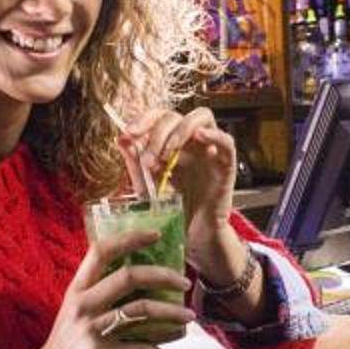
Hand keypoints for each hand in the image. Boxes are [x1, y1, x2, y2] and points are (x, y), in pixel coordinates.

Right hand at [28, 236, 188, 348]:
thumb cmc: (68, 344)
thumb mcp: (77, 312)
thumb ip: (102, 295)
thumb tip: (145, 283)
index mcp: (78, 289)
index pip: (102, 251)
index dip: (130, 238)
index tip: (157, 234)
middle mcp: (83, 304)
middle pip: (129, 276)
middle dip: (164, 276)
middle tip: (184, 283)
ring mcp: (91, 329)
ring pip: (141, 311)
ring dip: (171, 314)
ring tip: (188, 319)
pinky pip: (138, 348)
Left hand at [123, 106, 240, 269]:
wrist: (193, 232)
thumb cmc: (173, 208)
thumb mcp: (147, 184)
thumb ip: (135, 162)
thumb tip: (122, 138)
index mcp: (172, 141)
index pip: (159, 115)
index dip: (144, 120)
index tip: (129, 134)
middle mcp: (191, 141)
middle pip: (176, 116)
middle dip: (158, 134)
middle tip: (148, 160)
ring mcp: (210, 150)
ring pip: (202, 117)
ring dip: (181, 131)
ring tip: (167, 155)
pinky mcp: (226, 165)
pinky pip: (227, 141)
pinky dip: (214, 135)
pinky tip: (199, 137)